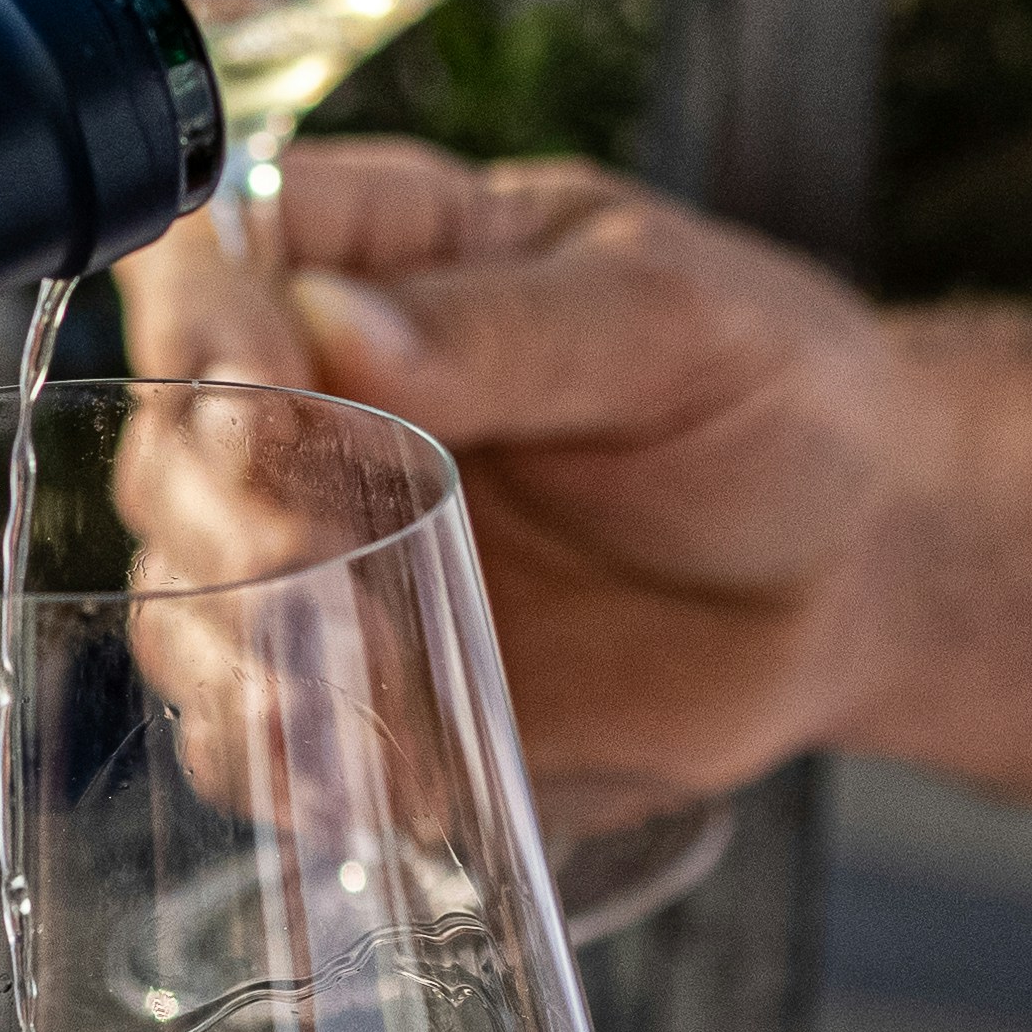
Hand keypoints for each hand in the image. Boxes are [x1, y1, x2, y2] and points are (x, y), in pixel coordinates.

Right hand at [121, 153, 919, 821]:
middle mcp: (319, 397)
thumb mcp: (678, 328)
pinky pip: (255, 727)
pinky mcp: (357, 679)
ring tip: (333, 703)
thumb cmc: (780, 403)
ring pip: (188, 595)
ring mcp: (327, 547)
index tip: (259, 398)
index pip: (217, 251)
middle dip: (223, 517)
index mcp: (387, 255)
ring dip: (233, 655)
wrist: (857, 574)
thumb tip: (340, 325)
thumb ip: (514, 329)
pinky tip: (354, 781)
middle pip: (175, 440)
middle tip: (311, 570)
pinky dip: (278, 760)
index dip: (203, 323)